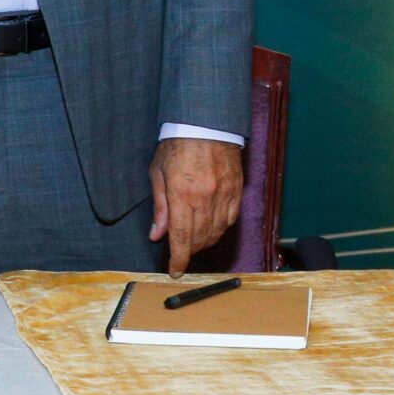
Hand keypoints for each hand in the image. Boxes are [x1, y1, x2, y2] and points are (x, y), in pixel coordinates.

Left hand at [148, 137, 243, 275]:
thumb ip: (159, 207)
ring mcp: (223, 195)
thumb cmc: (176, 145)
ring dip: (204, 242)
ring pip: (216, 232)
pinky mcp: (237, 191)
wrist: (206, 123)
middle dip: (189, 251)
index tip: (176, 271)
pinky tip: (211, 227)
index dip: (179, 259)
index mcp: (181, 194)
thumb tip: (157, 235)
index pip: (181, 238)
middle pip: (200, 239)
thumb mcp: (158, 173)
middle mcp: (204, 198)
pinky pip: (230, 220)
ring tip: (194, 241)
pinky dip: (220, 229)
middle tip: (181, 252)